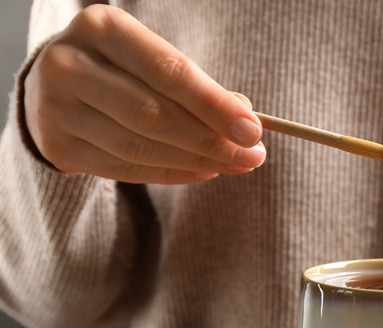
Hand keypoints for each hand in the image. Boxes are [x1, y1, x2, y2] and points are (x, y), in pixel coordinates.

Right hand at [23, 4, 264, 183]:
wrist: (56, 84)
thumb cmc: (123, 68)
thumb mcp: (154, 59)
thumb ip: (199, 86)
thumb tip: (247, 119)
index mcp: (101, 27)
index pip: (168, 72)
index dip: (214, 104)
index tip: (254, 129)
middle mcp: (68, 64)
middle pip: (152, 114)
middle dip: (210, 140)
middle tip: (252, 155)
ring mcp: (56, 108)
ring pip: (139, 146)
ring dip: (196, 161)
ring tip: (233, 164)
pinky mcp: (57, 147)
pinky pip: (125, 169)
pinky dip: (171, 173)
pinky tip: (203, 171)